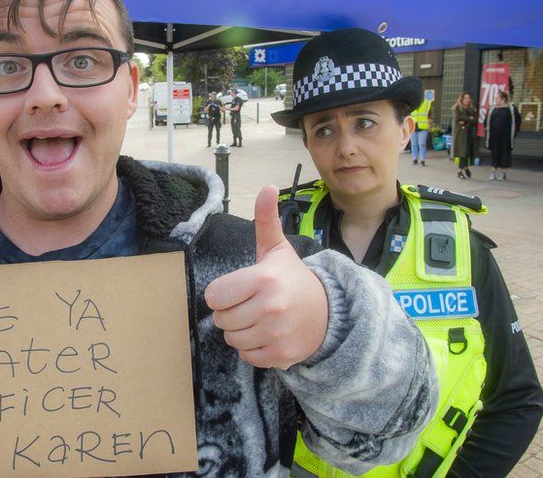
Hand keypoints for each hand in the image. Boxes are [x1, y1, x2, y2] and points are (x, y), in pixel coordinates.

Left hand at [205, 186, 328, 369]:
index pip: (214, 296)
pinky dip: (254, 348)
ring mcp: (276, 333)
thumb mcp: (277, 250)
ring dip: (241, 331)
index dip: (223, 293)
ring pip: (232, 339)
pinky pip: (247, 355)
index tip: (239, 289)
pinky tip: (269, 334)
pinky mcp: (281, 355)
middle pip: (221, 319)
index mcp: (264, 278)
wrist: (328, 313)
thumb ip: (266, 220)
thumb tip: (268, 187)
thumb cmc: (293, 279)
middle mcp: (270, 307)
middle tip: (252, 304)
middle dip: (232, 312)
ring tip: (261, 319)